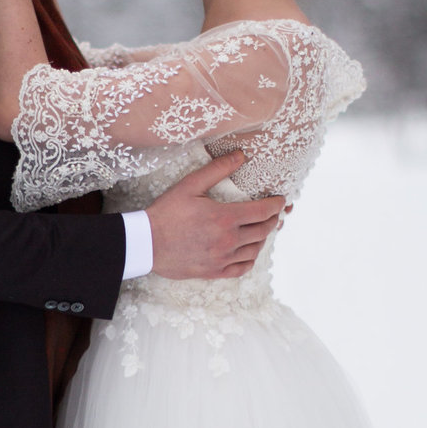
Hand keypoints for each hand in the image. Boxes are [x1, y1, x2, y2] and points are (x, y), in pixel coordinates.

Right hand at [145, 151, 285, 280]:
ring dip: (263, 238)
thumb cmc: (166, 213)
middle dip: (272, 220)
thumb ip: (217, 169)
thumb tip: (241, 155)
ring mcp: (222, 258)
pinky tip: (249, 252)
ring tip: (262, 230)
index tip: (280, 200)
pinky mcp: (214, 272)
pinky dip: (250, 259)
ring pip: (255, 250)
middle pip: (263, 231)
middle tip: (274, 213)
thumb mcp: (190, 185)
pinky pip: (241, 268)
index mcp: (225, 218)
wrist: (146, 243)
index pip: (263, 211)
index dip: (276, 205)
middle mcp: (228, 240)